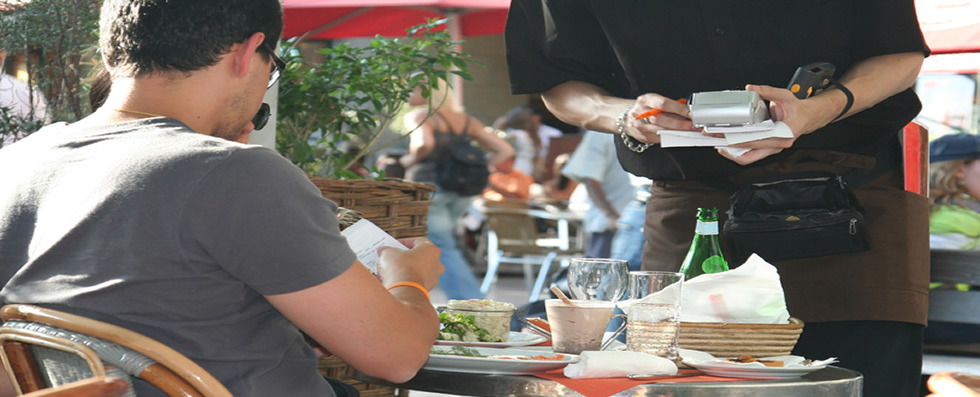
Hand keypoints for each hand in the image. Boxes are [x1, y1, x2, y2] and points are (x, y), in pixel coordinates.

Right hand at [377, 237, 442, 290]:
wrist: (403, 292)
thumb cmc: (400, 269)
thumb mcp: (388, 253)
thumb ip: (386, 250)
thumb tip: (383, 251)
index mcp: (431, 250)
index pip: (417, 242)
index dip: (403, 242)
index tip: (393, 245)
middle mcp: (436, 264)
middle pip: (418, 257)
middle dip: (403, 257)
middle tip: (391, 256)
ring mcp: (432, 279)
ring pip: (415, 271)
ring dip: (403, 271)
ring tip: (387, 270)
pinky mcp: (425, 291)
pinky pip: (412, 284)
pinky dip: (403, 282)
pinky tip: (389, 282)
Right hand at [625, 94, 696, 144]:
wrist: (626, 116)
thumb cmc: (644, 107)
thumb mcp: (654, 100)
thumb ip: (670, 104)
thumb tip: (687, 109)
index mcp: (646, 100)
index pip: (664, 104)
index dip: (679, 109)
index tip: (690, 113)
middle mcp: (641, 113)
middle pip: (662, 119)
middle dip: (680, 124)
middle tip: (693, 126)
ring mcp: (640, 126)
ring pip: (661, 131)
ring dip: (677, 132)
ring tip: (689, 131)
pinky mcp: (643, 137)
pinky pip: (659, 139)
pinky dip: (671, 137)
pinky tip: (678, 135)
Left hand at [718, 84, 837, 164]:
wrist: (808, 117)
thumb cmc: (797, 109)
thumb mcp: (784, 95)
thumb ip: (767, 91)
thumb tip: (751, 88)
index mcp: (782, 134)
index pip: (754, 139)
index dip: (735, 137)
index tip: (722, 133)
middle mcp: (777, 145)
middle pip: (747, 151)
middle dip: (727, 145)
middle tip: (713, 137)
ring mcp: (772, 149)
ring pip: (748, 158)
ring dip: (731, 152)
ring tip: (716, 143)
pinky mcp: (767, 150)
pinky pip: (750, 155)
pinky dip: (738, 152)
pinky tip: (727, 145)